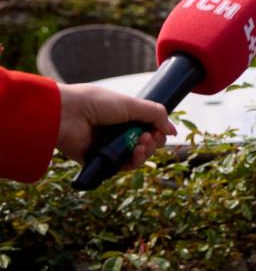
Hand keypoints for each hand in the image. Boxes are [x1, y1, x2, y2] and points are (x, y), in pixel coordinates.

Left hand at [55, 83, 176, 169]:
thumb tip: (172, 131)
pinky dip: (132, 162)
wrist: (68, 114)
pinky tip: (135, 153)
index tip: (158, 129)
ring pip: (136, 157)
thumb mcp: (132, 104)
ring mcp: (108, 147)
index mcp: (125, 117)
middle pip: (146, 144)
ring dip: (145, 152)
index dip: (158, 130)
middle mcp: (117, 133)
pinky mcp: (99, 161)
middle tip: (147, 136)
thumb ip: (156, 115)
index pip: (149, 128)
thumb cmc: (96, 103)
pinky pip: (121, 167)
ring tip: (141, 144)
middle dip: (153, 142)